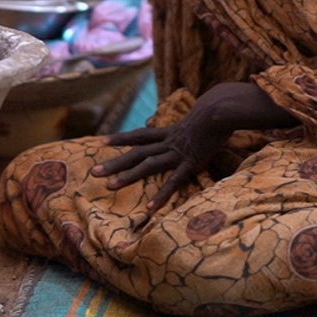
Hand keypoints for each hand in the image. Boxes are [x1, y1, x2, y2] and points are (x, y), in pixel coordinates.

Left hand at [91, 82, 295, 214]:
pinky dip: (161, 195)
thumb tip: (193, 123)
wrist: (222, 108)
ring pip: (147, 166)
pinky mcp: (190, 163)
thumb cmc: (216, 112)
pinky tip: (149, 208)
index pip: (140, 134)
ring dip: (127, 177)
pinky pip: (173, 182)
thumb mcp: (199, 118)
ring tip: (109, 187)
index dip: (122, 138)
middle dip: (114, 162)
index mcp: (169, 132)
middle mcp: (168, 142)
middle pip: (136, 153)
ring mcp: (177, 153)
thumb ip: (192, 123)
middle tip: (93, 173)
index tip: (104, 142)